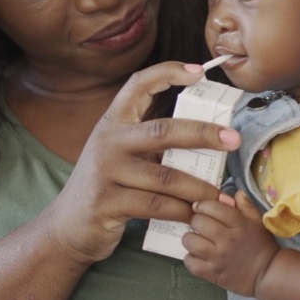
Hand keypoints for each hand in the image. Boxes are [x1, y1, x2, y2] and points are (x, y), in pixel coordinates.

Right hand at [40, 62, 241, 265]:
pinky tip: (194, 215)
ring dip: (198, 187)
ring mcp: (105, 172)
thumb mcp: (120, 157)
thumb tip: (205, 139)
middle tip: (233, 139)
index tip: (199, 72)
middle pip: (163, 130)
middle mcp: (107, 142)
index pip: (138, 85)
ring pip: (165, 176)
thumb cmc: (106, 188)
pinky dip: (181, 211)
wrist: (66, 228)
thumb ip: (150, 145)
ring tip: (219, 195)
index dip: (168, 73)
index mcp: (112, 124)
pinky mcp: (107, 202)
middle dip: (204, 133)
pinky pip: (156, 206)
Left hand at [182, 192, 279, 296]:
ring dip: (190, 238)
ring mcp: (218, 258)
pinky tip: (197, 256)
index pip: (213, 207)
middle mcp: (226, 240)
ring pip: (190, 241)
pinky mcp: (212, 274)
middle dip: (196, 220)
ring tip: (196, 239)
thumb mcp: (258, 221)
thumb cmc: (262, 245)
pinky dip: (190, 258)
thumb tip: (235, 192)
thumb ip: (246, 205)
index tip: (199, 207)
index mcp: (238, 224)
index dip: (202, 204)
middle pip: (198, 222)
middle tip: (199, 224)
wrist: (267, 274)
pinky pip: (190, 262)